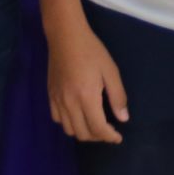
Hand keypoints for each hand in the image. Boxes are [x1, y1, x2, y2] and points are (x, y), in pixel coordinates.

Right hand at [46, 23, 127, 143]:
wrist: (65, 37)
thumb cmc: (92, 51)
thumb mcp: (111, 71)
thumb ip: (117, 96)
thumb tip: (123, 119)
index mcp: (87, 97)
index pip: (98, 128)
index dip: (109, 137)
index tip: (118, 137)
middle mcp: (69, 103)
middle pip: (83, 133)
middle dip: (98, 136)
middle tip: (108, 130)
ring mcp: (57, 100)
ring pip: (69, 129)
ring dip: (83, 132)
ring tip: (94, 124)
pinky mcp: (50, 95)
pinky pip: (57, 119)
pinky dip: (69, 123)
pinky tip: (78, 115)